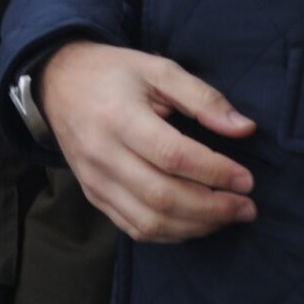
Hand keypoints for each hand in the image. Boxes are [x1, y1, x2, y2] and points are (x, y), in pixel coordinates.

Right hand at [39, 41, 256, 241]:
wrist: (57, 82)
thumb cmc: (112, 73)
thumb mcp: (157, 69)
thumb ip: (202, 97)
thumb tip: (244, 129)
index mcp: (118, 116)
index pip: (173, 156)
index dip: (215, 172)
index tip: (247, 179)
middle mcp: (102, 153)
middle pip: (163, 196)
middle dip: (214, 208)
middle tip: (247, 206)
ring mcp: (94, 178)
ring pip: (150, 221)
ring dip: (197, 226)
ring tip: (227, 216)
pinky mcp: (93, 194)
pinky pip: (134, 228)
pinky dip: (171, 233)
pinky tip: (195, 222)